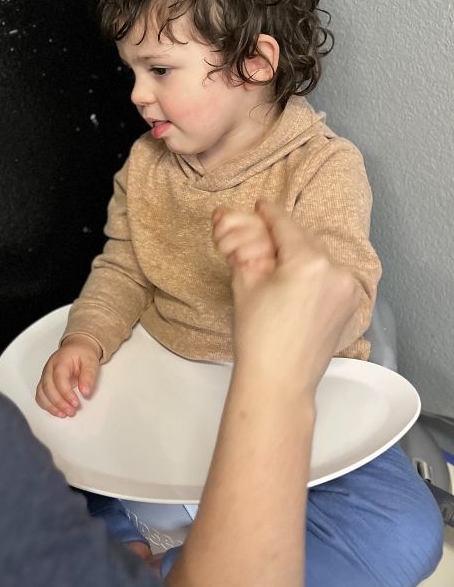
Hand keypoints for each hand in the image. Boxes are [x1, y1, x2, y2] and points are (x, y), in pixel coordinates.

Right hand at [35, 335, 101, 417]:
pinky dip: (46, 405)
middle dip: (59, 402)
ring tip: (64, 414)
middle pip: (48, 387)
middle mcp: (49, 368)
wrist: (77, 347)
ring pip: (41, 393)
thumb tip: (85, 391)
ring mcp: (45, 375)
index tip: (76, 403)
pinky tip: (57, 411)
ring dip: (51, 406)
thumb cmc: (82, 353)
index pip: (59, 378)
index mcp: (60, 361)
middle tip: (71, 411)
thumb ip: (89, 376)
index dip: (66, 393)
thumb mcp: (91, 361)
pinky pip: (40, 396)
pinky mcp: (45, 382)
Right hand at [218, 202, 358, 394]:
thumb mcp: (245, 284)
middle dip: (281, 235)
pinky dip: (311, 272)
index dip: (269, 213)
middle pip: (304, 239)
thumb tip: (237, 224)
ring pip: (318, 257)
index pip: (286, 225)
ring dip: (297, 254)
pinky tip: (291, 280)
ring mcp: (347, 289)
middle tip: (260, 231)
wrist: (279, 381)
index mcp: (310, 262)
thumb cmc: (258, 337)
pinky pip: (328, 276)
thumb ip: (246, 248)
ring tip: (273, 260)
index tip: (260, 206)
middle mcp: (336, 271)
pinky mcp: (350, 304)